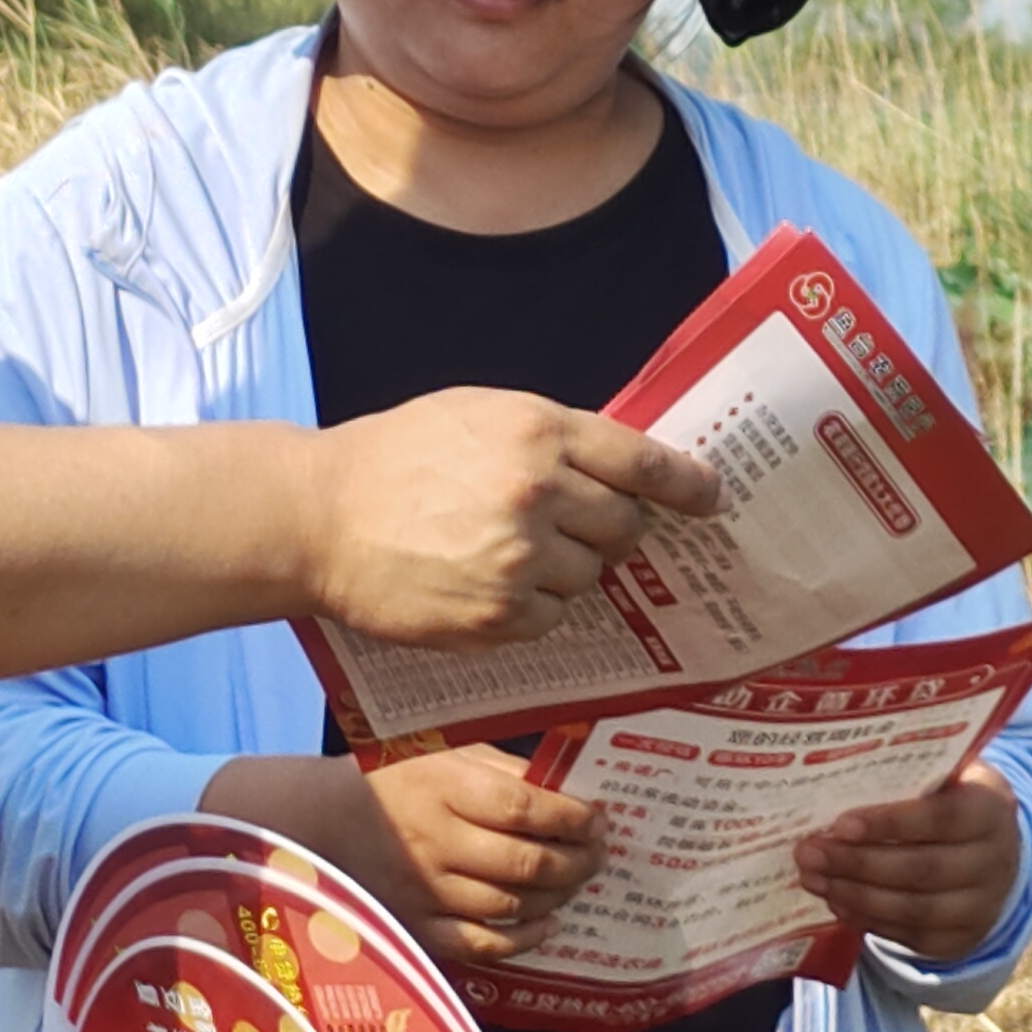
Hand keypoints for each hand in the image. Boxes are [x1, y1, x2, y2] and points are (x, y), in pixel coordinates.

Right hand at [205, 747, 606, 966]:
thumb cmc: (398, 779)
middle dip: (578, 860)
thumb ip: (505, 771)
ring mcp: (426, 892)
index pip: (525, 809)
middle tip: (599, 853)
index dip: (573, 819)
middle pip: (527, 863)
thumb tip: (572, 793)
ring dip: (558, 896)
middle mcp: (435, 843)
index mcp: (444, 789)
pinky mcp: (419, 927)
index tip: (599, 819)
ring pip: (512, 905)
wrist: (328, 822)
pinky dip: (523, 939)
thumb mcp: (448, 754)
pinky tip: (546, 924)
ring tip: (577, 880)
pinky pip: (482, 944)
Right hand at [305, 390, 720, 647]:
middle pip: (626, 524)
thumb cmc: (397, 457)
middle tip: (573, 526)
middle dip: (611, 529)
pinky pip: (554, 617)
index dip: (687, 484)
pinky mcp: (499, 614)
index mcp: (539, 431)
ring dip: (566, 569)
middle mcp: (539, 492)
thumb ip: (550, 436)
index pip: (643, 461)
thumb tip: (621, 467)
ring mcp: (521, 558)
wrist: (320, 516)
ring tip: (507, 552)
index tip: (712, 497)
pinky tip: (489, 586)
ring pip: (591, 575)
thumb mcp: (478, 414)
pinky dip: (533, 608)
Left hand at [795, 764, 1024, 959]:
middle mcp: (995, 862)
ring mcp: (981, 907)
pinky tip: (836, 902)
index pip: (942, 818)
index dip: (891, 823)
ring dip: (855, 895)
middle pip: (922, 870)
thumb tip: (838, 771)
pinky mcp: (960, 940)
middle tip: (808, 853)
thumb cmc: (953, 801)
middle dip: (857, 864)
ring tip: (813, 878)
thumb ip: (909, 774)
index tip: (840, 824)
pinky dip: (868, 920)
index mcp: (991, 809)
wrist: (995, 853)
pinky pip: (909, 936)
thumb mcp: (947, 776)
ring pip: (913, 909)